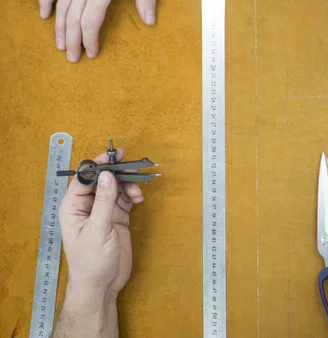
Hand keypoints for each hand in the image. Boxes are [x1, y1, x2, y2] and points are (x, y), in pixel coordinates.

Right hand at [39, 0, 155, 61]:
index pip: (91, 21)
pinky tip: (44, 15)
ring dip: (60, 28)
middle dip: (74, 41)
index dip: (90, 39)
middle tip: (73, 58)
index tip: (91, 53)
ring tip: (61, 45)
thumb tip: (150, 20)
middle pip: (74, 19)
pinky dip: (47, 2)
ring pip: (61, 7)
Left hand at [58, 149, 143, 297]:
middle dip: (118, 173)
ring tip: (138, 191)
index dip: (99, 165)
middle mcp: (87, 205)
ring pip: (116, 187)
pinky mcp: (117, 217)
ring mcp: (103, 210)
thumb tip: (107, 174)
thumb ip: (104, 200)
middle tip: (134, 167)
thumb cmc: (91, 261)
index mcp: (74, 206)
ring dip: (128, 185)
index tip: (115, 156)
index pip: (85, 178)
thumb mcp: (98, 229)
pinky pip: (125, 198)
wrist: (102, 285)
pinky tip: (139, 199)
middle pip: (103, 179)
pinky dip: (133, 195)